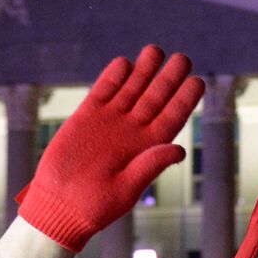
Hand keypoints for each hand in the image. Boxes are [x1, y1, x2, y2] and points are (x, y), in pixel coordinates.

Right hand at [18, 46, 203, 250]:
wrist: (59, 206)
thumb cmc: (95, 207)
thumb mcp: (127, 190)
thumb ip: (149, 167)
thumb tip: (179, 149)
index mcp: (148, 148)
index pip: (173, 118)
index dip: (185, 100)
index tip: (197, 82)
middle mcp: (133, 131)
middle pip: (156, 98)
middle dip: (169, 78)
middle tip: (183, 59)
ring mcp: (110, 121)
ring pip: (132, 89)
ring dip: (144, 70)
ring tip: (155, 51)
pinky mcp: (86, 117)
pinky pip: (102, 91)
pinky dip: (113, 77)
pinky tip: (125, 63)